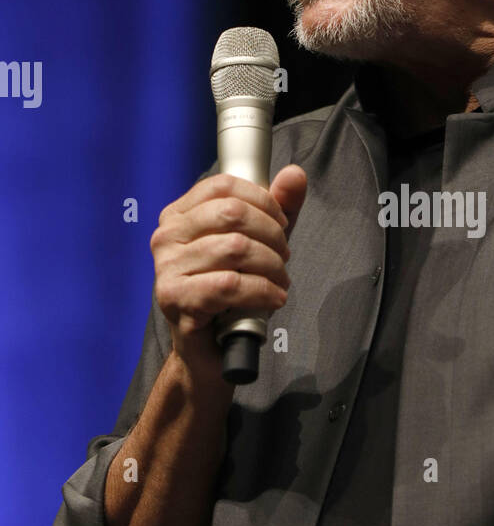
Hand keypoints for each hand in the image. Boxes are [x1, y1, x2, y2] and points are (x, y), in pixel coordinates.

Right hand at [151, 166, 306, 375]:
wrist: (209, 350)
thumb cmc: (230, 294)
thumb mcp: (259, 243)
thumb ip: (278, 208)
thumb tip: (295, 174)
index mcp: (179, 216)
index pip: (224, 186)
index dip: (263, 200)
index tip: (281, 223)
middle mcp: (166, 237)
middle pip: (232, 213)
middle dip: (272, 235)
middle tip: (283, 257)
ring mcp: (167, 269)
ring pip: (236, 249)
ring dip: (272, 266)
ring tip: (279, 281)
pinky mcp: (176, 300)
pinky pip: (230, 285)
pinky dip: (262, 291)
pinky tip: (274, 298)